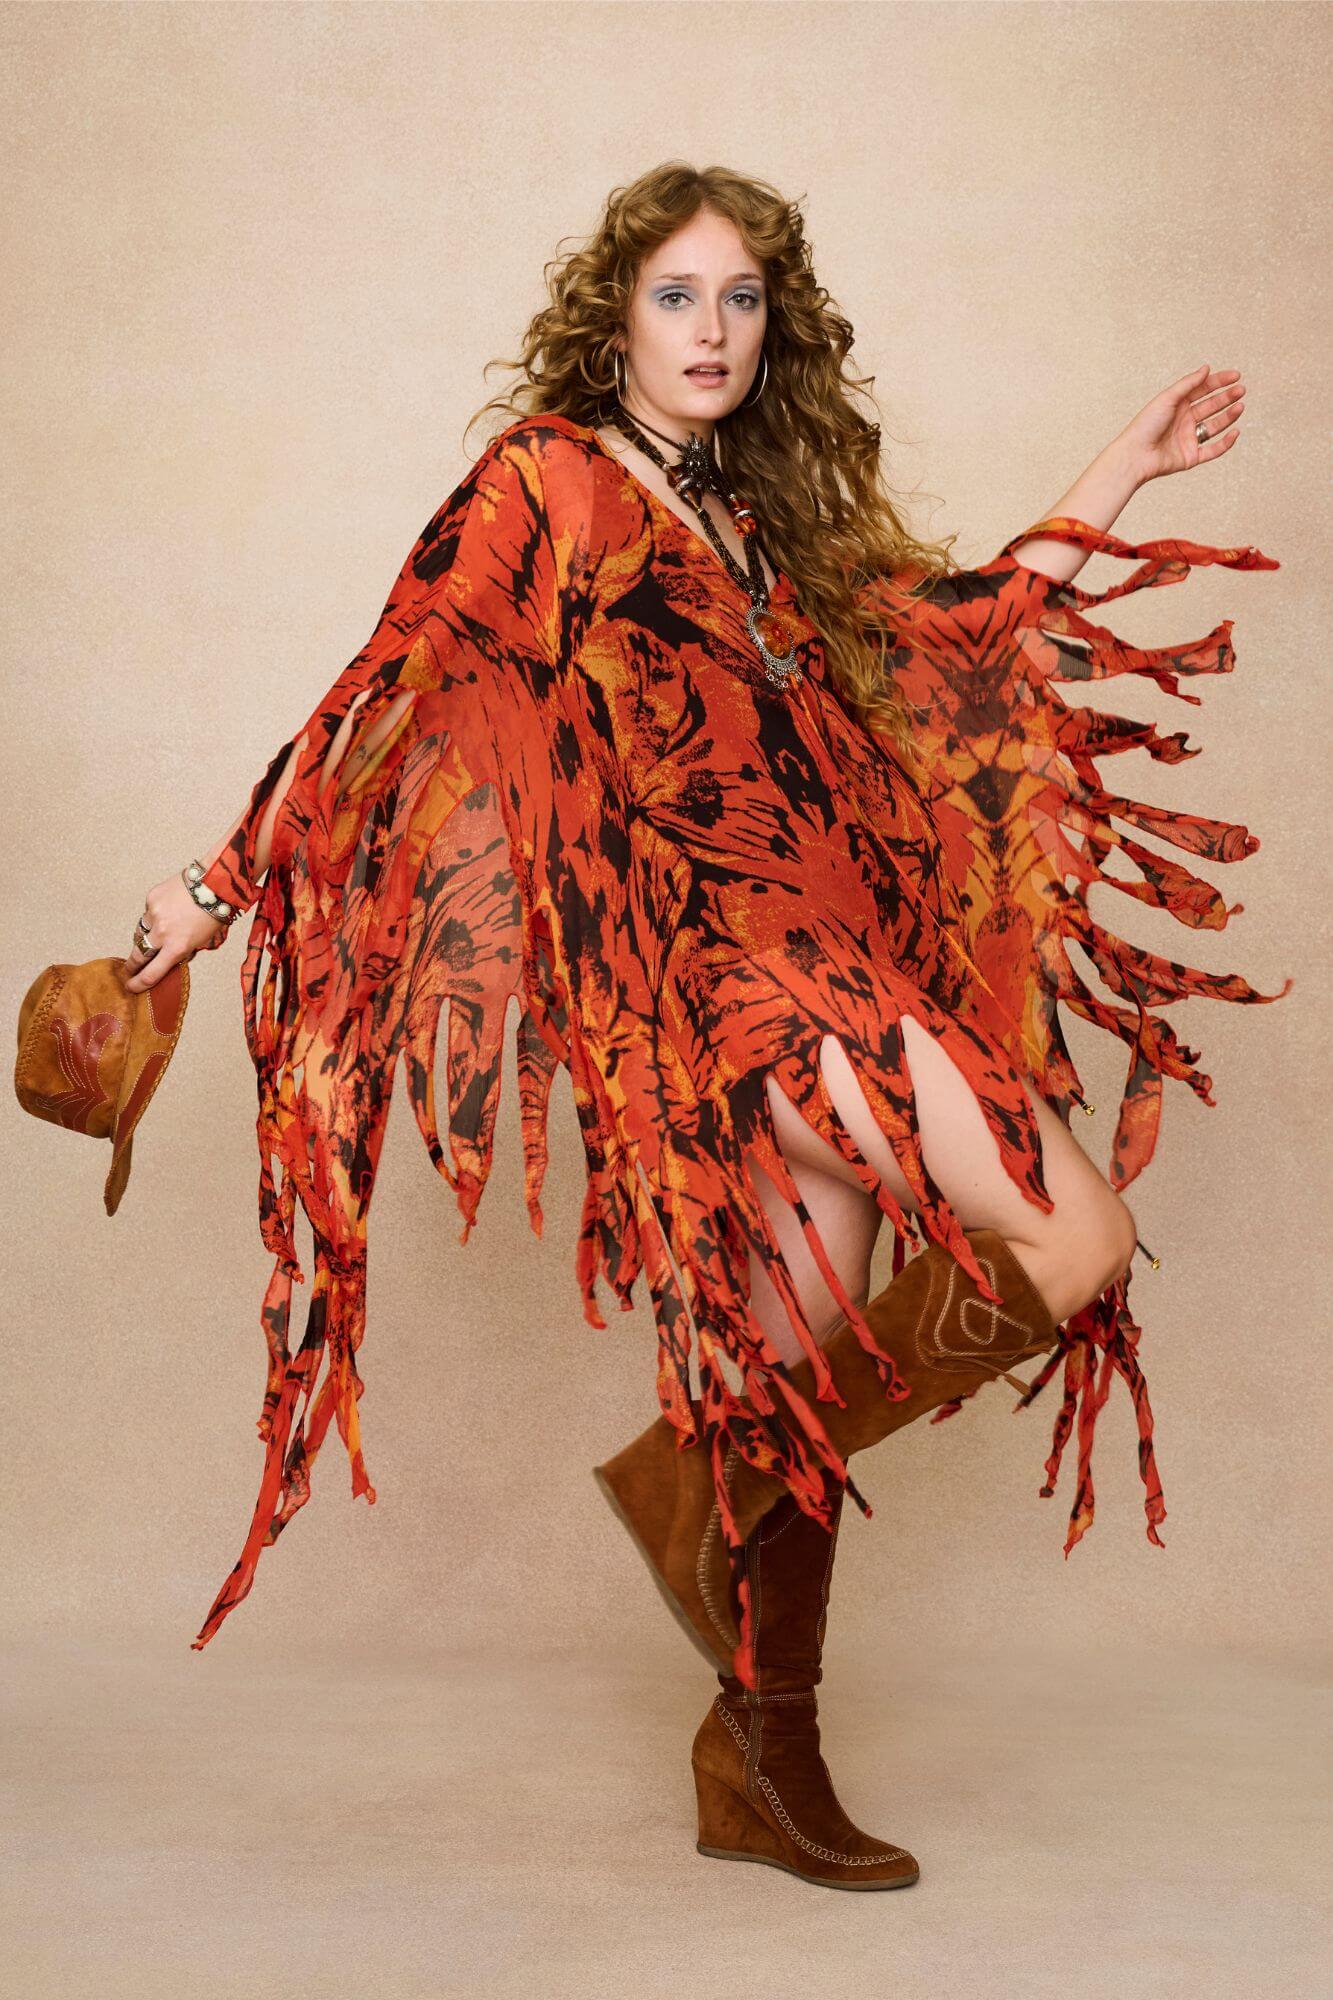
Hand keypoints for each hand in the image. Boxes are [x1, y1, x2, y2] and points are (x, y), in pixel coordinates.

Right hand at [124, 871, 230, 992]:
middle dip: (132, 965)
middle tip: (129, 969)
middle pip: (138, 955)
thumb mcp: (202, 941)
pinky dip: (154, 916)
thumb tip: (170, 960)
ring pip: (140, 932)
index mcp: (178, 947)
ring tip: (156, 934)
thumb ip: (183, 952)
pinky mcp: (151, 898)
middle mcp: (163, 932)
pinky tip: (168, 910)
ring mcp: (154, 914)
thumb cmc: (214, 913)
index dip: (138, 984)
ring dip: (145, 937)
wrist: (215, 882)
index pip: (151, 974)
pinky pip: (147, 913)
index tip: (131, 987)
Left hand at [1119, 364, 1246, 483]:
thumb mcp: (1167, 398)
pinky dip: (1225, 443)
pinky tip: (1235, 432)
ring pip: (1215, 426)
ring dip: (1229, 416)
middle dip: (1227, 397)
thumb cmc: (1145, 425)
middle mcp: (1185, 421)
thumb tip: (1206, 368)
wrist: (1134, 456)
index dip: (1220, 382)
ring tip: (1240, 407)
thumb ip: (1188, 384)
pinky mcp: (1191, 457)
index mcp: (1178, 405)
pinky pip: (1213, 450)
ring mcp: (1189, 439)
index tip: (1236, 375)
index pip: (1203, 390)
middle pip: (1211, 406)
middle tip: (1241, 390)